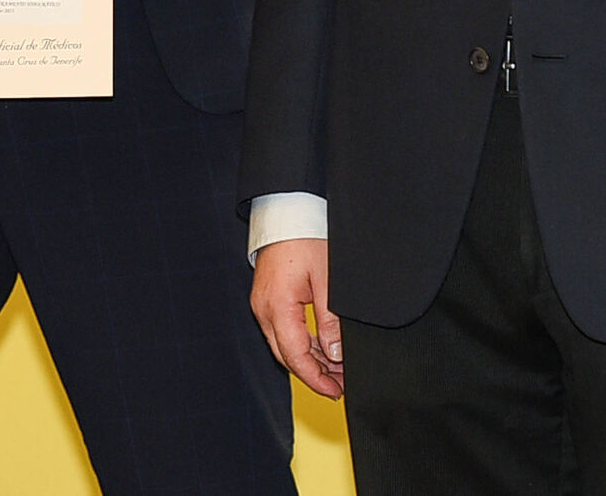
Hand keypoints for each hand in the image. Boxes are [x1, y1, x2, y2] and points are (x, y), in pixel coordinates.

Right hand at [251, 238, 342, 398]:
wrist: (285, 213)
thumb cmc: (305, 238)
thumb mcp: (327, 279)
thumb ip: (330, 320)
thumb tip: (335, 354)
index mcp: (277, 307)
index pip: (296, 356)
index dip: (316, 379)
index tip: (335, 392)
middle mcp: (264, 310)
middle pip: (287, 355)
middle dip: (315, 373)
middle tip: (342, 384)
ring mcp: (263, 304)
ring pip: (285, 345)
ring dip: (311, 359)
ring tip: (338, 369)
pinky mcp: (268, 299)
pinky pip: (283, 330)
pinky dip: (303, 343)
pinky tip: (323, 348)